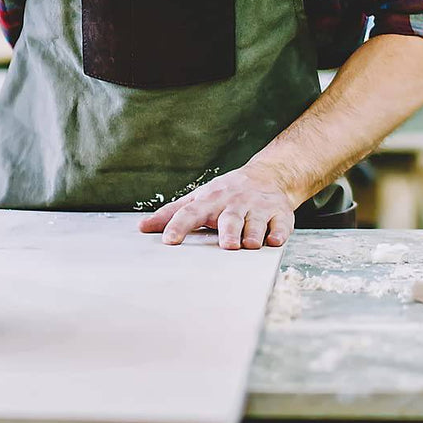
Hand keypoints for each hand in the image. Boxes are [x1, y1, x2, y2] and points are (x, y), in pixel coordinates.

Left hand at [138, 162, 296, 249]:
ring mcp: (258, 208)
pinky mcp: (279, 214)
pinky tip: (274, 240)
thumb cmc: (226, 193)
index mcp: (210, 201)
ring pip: (255, 222)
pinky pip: (280, 224)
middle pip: (229, 218)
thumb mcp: (198, 198)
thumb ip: (172, 213)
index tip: (168, 240)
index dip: (179, 225)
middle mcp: (234, 203)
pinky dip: (278, 233)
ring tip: (249, 244)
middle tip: (226, 245)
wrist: (269, 176)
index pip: (191, 212)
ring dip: (252, 233)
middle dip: (228, 231)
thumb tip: (142, 227)